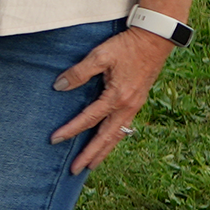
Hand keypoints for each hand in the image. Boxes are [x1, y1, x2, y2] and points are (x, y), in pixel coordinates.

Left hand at [50, 27, 172, 174]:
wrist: (155, 39)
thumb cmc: (127, 46)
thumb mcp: (100, 55)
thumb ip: (79, 72)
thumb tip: (59, 87)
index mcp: (117, 97)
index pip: (88, 119)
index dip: (70, 130)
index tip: (54, 139)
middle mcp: (128, 106)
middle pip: (106, 137)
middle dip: (90, 155)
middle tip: (75, 170)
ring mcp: (135, 106)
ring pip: (117, 135)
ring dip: (104, 151)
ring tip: (92, 165)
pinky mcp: (137, 102)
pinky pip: (124, 127)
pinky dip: (114, 139)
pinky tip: (108, 143)